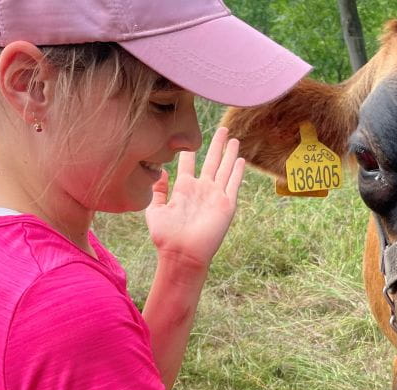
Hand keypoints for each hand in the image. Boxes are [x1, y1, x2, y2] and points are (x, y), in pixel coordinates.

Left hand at [145, 127, 245, 266]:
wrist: (182, 254)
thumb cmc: (166, 236)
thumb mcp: (155, 211)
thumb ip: (157, 191)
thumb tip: (158, 171)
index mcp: (184, 189)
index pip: (189, 164)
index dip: (190, 151)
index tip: (191, 138)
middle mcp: (202, 189)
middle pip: (212, 161)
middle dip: (217, 145)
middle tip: (223, 128)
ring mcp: (215, 196)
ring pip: (225, 169)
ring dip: (230, 154)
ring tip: (234, 139)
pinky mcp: (227, 204)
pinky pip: (234, 184)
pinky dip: (238, 172)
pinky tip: (240, 160)